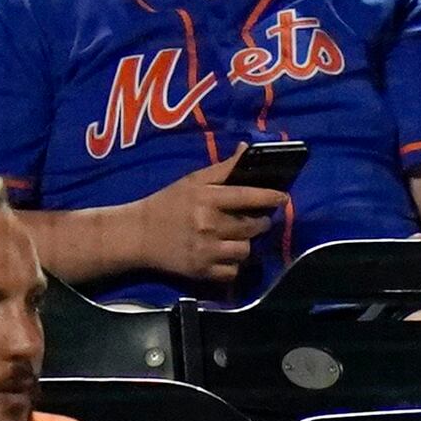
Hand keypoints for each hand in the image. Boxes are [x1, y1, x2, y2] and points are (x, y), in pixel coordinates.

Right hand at [139, 149, 291, 293]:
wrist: (138, 235)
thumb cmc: (168, 203)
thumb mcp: (193, 181)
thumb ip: (224, 167)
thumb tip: (249, 148)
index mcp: (207, 199)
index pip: (248, 196)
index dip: (270, 197)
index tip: (283, 197)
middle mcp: (209, 225)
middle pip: (252, 226)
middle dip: (259, 221)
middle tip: (254, 218)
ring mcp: (206, 251)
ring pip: (246, 250)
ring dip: (246, 243)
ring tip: (237, 236)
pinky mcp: (202, 272)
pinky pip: (233, 271)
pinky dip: (233, 265)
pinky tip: (224, 254)